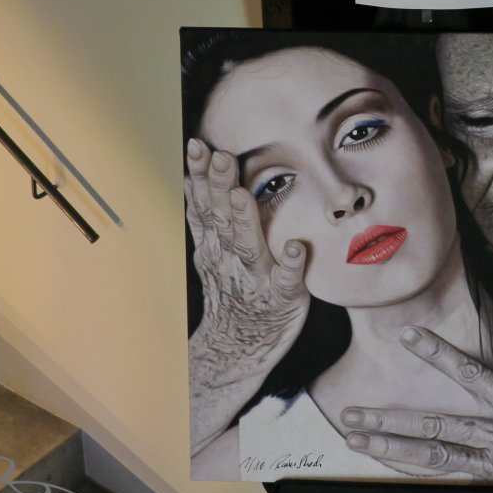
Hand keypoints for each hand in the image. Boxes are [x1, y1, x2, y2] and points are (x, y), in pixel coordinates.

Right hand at [186, 137, 308, 448]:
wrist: (237, 348)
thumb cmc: (233, 289)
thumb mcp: (213, 250)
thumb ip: (208, 212)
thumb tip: (195, 168)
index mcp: (216, 242)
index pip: (205, 203)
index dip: (200, 176)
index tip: (198, 145)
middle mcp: (231, 258)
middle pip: (223, 218)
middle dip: (219, 187)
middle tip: (220, 156)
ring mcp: (256, 278)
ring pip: (248, 246)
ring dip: (245, 220)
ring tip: (242, 195)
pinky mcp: (283, 299)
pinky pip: (288, 282)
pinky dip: (290, 266)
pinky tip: (296, 248)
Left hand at [340, 326, 492, 489]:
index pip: (472, 375)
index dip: (439, 355)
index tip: (409, 337)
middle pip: (437, 424)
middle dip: (391, 419)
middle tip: (352, 414)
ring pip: (436, 455)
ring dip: (393, 449)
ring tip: (358, 442)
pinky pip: (451, 479)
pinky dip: (419, 474)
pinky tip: (393, 468)